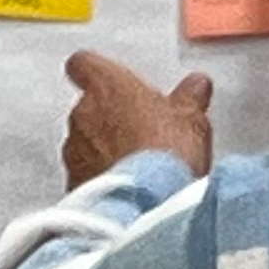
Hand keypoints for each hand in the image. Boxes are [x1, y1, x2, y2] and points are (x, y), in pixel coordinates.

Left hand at [62, 52, 214, 187]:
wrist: (146, 204)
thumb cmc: (163, 153)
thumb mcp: (191, 118)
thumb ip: (188, 97)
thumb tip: (196, 86)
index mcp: (107, 86)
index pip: (85, 64)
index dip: (96, 71)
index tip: (107, 75)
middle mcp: (82, 114)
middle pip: (87, 106)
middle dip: (109, 117)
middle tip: (139, 128)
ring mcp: (74, 151)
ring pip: (84, 143)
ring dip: (103, 149)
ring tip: (136, 163)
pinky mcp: (73, 183)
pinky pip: (84, 174)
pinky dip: (101, 177)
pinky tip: (127, 186)